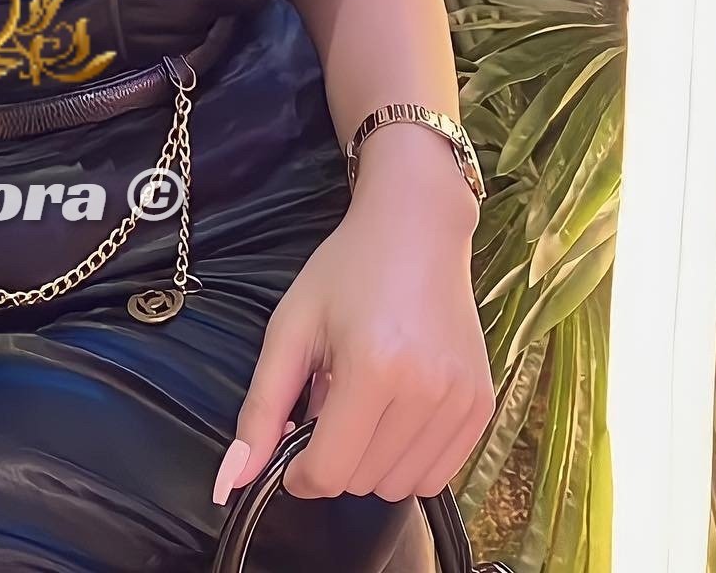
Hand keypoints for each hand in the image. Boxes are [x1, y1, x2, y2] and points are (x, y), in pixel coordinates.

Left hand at [213, 195, 495, 506]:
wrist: (416, 229)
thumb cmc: (347, 271)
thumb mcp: (291, 328)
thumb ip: (261, 407)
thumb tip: (234, 479)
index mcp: (372, 368)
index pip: (329, 472)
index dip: (298, 473)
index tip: (292, 447)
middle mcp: (425, 390)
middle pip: (363, 483)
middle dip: (336, 457)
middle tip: (331, 402)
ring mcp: (460, 400)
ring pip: (401, 485)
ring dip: (372, 461)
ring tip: (365, 402)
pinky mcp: (481, 406)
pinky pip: (438, 474)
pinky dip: (409, 459)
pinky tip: (397, 411)